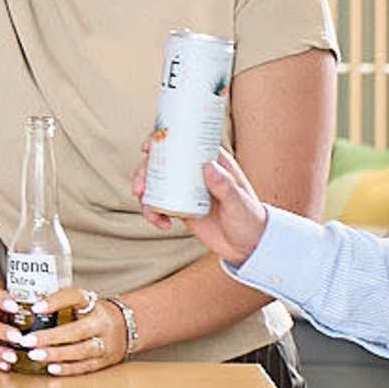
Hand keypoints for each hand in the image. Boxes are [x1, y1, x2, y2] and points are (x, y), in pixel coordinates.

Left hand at [0, 289, 126, 378]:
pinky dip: (68, 368)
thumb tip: (22, 303)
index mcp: (93, 303)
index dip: (55, 301)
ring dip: (56, 354)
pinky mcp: (105, 361)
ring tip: (34, 355)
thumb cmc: (90, 314)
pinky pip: (86, 366)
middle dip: (51, 337)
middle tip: (26, 341)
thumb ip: (57, 304)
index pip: (75, 297)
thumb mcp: (80, 303)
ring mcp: (106, 343)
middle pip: (77, 330)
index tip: (35, 307)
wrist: (127, 326)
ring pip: (81, 350)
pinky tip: (50, 369)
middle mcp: (102, 322)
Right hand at [136, 139, 271, 267]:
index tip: (148, 147)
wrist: (248, 247)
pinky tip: (162, 223)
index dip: (162, 140)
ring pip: (156, 182)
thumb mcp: (238, 202)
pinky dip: (153, 212)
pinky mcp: (180, 207)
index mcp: (212, 161)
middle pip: (162, 161)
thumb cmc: (249, 219)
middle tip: (138, 188)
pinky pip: (159, 204)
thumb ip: (224, 185)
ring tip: (148, 209)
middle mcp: (196, 172)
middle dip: (144, 171)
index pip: (184, 142)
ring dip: (144, 193)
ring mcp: (186, 189)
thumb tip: (206, 166)